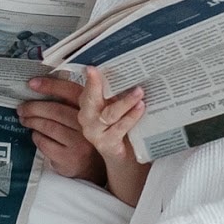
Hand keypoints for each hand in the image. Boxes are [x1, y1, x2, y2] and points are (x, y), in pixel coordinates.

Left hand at [19, 75, 101, 181]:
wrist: (93, 166)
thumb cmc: (83, 136)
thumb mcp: (83, 117)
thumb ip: (70, 102)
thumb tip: (39, 87)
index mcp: (92, 108)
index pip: (70, 91)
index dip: (50, 86)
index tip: (32, 83)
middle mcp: (88, 125)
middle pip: (55, 110)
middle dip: (34, 107)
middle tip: (21, 108)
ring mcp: (79, 143)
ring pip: (48, 127)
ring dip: (32, 121)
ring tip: (24, 120)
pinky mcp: (69, 158)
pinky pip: (45, 143)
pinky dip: (36, 137)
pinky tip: (35, 135)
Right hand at [76, 65, 150, 204]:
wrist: (124, 156)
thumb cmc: (119, 126)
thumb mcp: (114, 106)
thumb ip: (114, 91)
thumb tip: (127, 68)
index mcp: (87, 104)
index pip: (83, 89)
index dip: (89, 79)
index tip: (90, 68)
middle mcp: (87, 118)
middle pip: (90, 100)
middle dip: (96, 85)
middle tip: (103, 73)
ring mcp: (95, 132)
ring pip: (109, 114)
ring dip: (125, 102)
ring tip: (139, 92)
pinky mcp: (107, 143)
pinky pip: (119, 128)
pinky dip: (131, 117)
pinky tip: (140, 108)